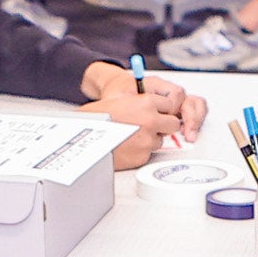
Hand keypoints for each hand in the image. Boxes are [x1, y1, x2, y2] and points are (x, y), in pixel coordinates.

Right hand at [84, 65, 206, 149]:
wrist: (84, 142)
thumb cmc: (95, 120)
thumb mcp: (116, 101)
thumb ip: (136, 102)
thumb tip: (147, 104)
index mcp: (145, 102)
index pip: (170, 105)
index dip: (163, 110)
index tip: (158, 112)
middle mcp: (151, 121)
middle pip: (173, 124)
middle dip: (164, 126)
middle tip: (151, 126)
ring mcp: (149, 140)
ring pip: (161, 140)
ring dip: (151, 139)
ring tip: (132, 136)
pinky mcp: (144, 156)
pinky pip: (149, 153)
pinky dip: (140, 151)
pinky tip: (127, 146)